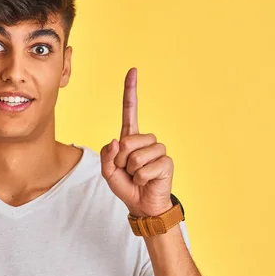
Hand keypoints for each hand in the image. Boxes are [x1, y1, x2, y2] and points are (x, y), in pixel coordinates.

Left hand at [100, 67, 173, 216]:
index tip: (133, 71)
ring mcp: (158, 150)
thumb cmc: (126, 186)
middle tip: (127, 171)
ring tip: (137, 176)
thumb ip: (108, 155)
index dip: (131, 91)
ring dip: (132, 170)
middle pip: (128, 140)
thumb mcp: (108, 171)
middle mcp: (146, 140)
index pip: (130, 111)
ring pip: (137, 155)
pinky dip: (141, 178)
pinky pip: (146, 168)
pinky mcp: (167, 162)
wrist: (142, 205)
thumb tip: (118, 141)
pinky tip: (146, 181)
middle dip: (121, 160)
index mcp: (130, 138)